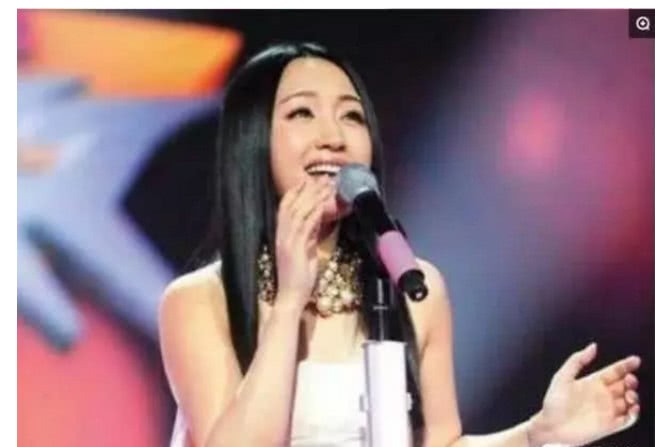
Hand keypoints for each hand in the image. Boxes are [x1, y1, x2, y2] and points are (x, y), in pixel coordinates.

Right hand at [274, 177, 333, 311]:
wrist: (291, 297)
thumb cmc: (299, 280)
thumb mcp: (305, 255)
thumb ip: (308, 240)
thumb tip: (315, 227)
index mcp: (281, 237)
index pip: (285, 209)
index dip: (294, 193)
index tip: (306, 181)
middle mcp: (282, 236)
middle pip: (291, 205)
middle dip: (305, 190)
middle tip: (319, 178)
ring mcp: (287, 241)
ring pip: (298, 212)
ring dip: (312, 197)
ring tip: (325, 186)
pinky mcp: (295, 248)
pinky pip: (306, 226)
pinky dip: (314, 213)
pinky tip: (324, 204)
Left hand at [528, 343, 640, 446]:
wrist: (550, 426)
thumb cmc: (553, 402)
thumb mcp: (562, 377)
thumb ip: (577, 360)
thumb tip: (592, 346)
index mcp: (593, 382)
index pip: (614, 371)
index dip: (626, 365)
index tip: (635, 360)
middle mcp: (602, 395)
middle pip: (624, 385)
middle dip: (631, 380)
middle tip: (630, 379)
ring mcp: (607, 410)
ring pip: (629, 401)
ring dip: (633, 396)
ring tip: (629, 394)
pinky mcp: (609, 425)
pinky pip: (628, 419)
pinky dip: (634, 414)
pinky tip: (632, 408)